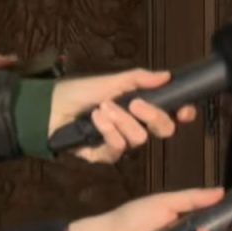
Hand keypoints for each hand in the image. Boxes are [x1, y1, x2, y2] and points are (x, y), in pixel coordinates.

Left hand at [48, 69, 198, 163]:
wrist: (47, 108)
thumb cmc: (76, 92)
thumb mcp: (110, 81)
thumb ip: (139, 79)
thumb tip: (166, 75)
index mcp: (139, 108)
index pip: (170, 114)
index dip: (181, 113)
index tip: (184, 110)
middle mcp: (133, 126)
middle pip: (163, 130)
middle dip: (153, 115)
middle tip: (135, 103)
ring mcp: (119, 142)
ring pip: (139, 139)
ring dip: (121, 121)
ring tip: (102, 108)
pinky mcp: (103, 155)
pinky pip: (117, 149)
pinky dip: (107, 132)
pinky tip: (96, 120)